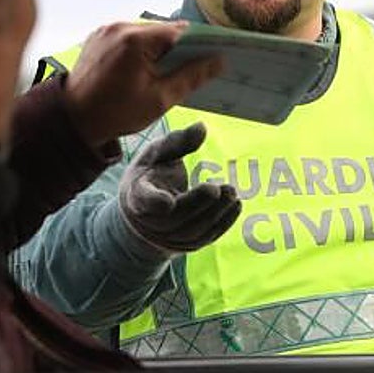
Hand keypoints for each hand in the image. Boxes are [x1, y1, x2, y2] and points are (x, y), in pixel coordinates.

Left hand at [63, 21, 221, 147]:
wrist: (72, 119)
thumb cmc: (116, 113)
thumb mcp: (160, 99)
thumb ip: (190, 77)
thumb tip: (219, 62)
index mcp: (137, 40)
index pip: (180, 32)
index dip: (200, 43)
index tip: (214, 55)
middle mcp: (121, 26)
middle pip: (162, 31)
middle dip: (179, 47)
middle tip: (192, 67)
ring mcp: (107, 29)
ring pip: (145, 33)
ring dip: (158, 47)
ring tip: (166, 70)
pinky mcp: (98, 36)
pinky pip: (128, 37)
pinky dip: (140, 48)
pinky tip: (144, 67)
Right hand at [118, 122, 240, 252]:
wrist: (142, 214)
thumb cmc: (151, 176)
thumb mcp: (156, 154)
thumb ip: (178, 141)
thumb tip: (202, 127)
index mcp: (138, 194)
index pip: (144, 200)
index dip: (154, 202)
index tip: (167, 201)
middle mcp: (151, 220)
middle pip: (175, 217)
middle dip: (199, 204)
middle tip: (222, 189)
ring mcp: (168, 237)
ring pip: (193, 231)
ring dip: (216, 213)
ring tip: (232, 193)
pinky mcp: (186, 245)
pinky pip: (206, 238)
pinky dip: (223, 224)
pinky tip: (235, 206)